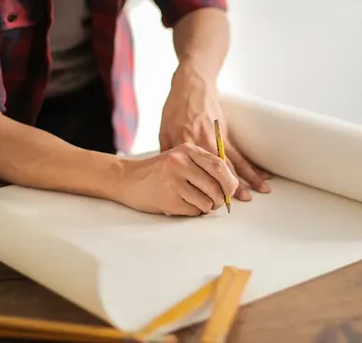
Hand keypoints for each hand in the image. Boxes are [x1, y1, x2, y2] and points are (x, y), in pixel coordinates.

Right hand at [118, 143, 238, 215]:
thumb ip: (204, 166)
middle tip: (217, 202)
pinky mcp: (168, 198)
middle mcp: (180, 162)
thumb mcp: (181, 159)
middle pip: (216, 185)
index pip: (220, 166)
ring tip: (195, 202)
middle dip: (221, 198)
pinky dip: (193, 212)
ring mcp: (173, 180)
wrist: (127, 179)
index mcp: (188, 150)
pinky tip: (182, 205)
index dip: (230, 182)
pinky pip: (193, 211)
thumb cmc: (160, 171)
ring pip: (206, 201)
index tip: (231, 191)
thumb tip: (233, 186)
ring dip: (206, 207)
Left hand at [159, 67, 270, 200]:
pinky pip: (240, 154)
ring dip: (244, 180)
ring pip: (231, 164)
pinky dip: (251, 166)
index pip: (193, 171)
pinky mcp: (225, 134)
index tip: (204, 202)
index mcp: (184, 143)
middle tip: (231, 205)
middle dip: (224, 188)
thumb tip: (168, 175)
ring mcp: (216, 138)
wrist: (192, 85)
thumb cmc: (175, 108)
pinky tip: (262, 176)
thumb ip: (167, 153)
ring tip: (253, 195)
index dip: (199, 187)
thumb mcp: (164, 130)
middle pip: (215, 170)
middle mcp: (202, 142)